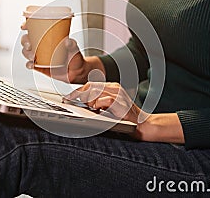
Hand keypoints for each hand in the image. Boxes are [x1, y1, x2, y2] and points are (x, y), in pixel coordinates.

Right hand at [20, 23, 104, 83]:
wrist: (77, 72)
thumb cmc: (76, 57)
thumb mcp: (75, 49)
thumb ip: (72, 45)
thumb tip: (68, 41)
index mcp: (49, 37)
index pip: (35, 29)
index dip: (27, 26)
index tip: (24, 26)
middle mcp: (43, 45)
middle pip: (27, 40)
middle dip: (25, 41)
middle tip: (30, 45)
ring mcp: (41, 56)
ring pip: (27, 52)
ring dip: (26, 53)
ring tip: (33, 57)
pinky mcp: (40, 66)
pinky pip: (31, 64)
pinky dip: (29, 64)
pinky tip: (31, 64)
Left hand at [66, 82, 184, 142]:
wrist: (141, 124)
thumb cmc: (125, 117)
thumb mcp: (109, 106)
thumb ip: (98, 101)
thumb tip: (82, 100)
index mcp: (112, 87)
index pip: (90, 84)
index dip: (78, 91)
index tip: (68, 97)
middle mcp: (114, 87)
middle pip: (90, 86)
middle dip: (79, 95)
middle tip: (73, 102)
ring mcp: (117, 93)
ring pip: (94, 92)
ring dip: (89, 101)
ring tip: (92, 108)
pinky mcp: (119, 102)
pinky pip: (102, 100)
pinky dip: (97, 105)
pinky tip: (98, 109)